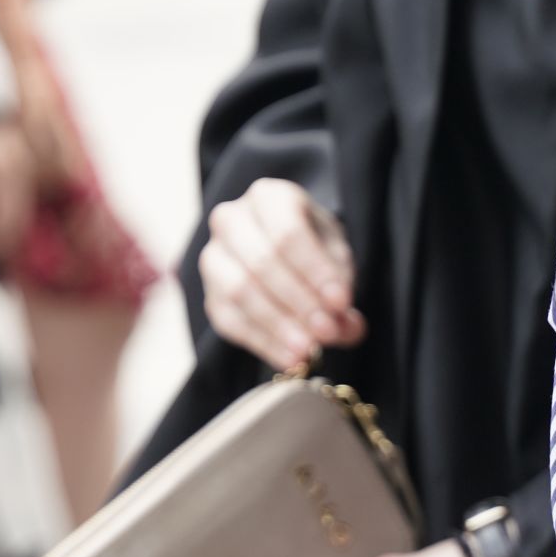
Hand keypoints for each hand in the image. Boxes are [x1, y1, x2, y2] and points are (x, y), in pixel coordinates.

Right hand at [199, 177, 359, 372]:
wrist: (281, 251)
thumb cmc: (311, 246)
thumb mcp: (335, 253)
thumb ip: (341, 285)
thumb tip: (346, 324)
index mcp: (269, 197)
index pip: (288, 233)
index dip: (315, 271)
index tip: (342, 302)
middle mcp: (232, 220)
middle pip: (261, 261)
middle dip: (298, 302)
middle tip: (328, 331)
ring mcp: (214, 257)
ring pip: (239, 291)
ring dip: (277, 325)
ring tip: (309, 350)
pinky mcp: (209, 294)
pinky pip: (229, 321)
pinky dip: (262, 343)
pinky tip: (290, 359)